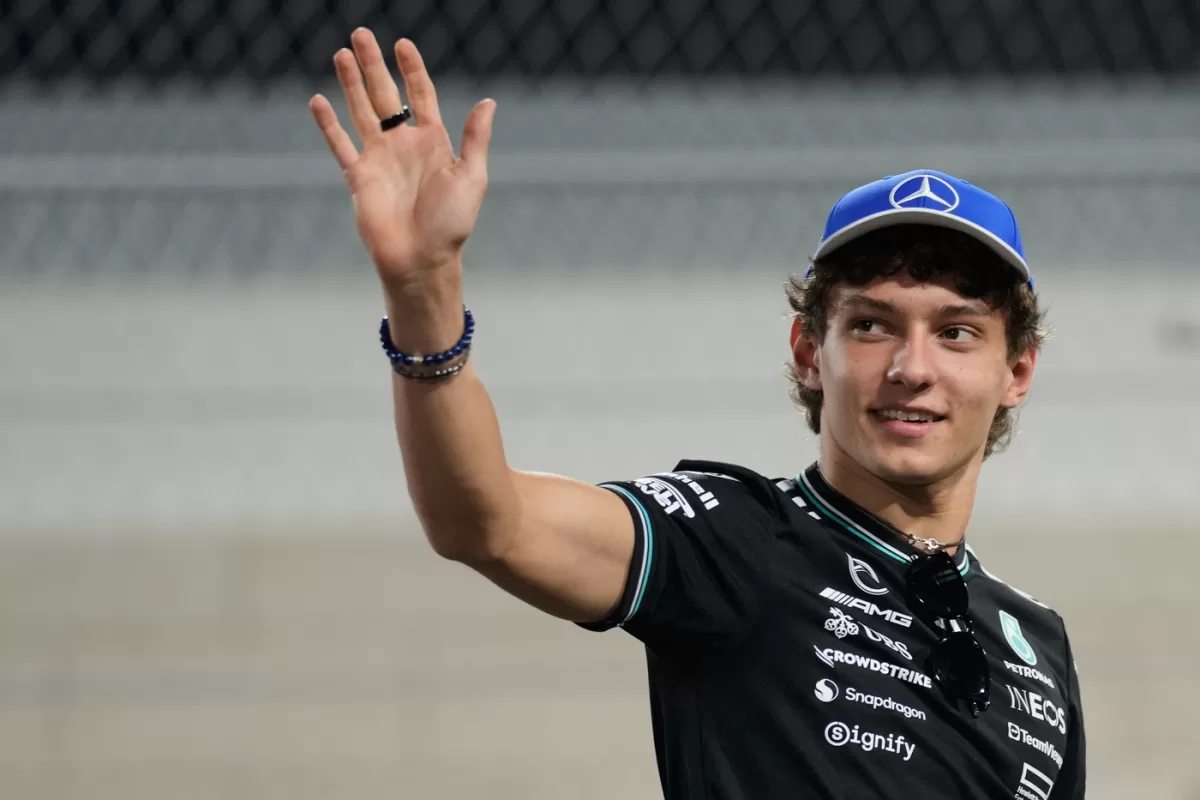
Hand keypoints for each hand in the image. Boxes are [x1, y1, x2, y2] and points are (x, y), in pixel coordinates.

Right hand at [309, 29, 495, 289]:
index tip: (403, 43)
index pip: (420, 95)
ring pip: (361, 111)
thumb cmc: (451, 224)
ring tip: (342, 54)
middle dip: (374, 65)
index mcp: (433, 143)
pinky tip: (318, 101)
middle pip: (386, 95)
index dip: (412, 69)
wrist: (421, 260)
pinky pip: (340, 145)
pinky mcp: (359, 177)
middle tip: (362, 33)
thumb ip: (475, 138)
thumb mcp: (472, 177)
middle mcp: (404, 146)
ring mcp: (379, 159)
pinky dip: (328, 124)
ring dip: (351, 84)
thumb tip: (488, 101)